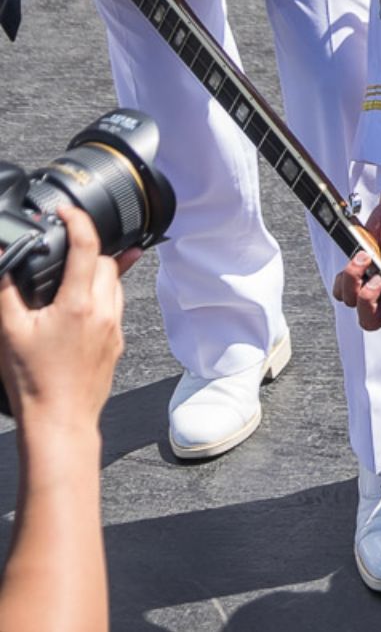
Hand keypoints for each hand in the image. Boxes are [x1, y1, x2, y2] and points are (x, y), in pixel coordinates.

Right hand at [0, 206, 138, 432]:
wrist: (61, 420)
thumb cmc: (34, 381)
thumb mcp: (9, 331)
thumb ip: (7, 291)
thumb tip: (4, 262)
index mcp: (78, 303)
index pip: (88, 246)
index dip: (78, 221)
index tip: (67, 211)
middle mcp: (104, 311)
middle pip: (107, 261)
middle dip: (88, 248)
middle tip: (63, 247)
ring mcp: (114, 327)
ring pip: (115, 283)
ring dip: (97, 271)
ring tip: (71, 273)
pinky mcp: (117, 342)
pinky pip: (115, 306)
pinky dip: (102, 294)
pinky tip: (82, 301)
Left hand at [333, 194, 380, 344]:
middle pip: (373, 321)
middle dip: (368, 303)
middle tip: (375, 280)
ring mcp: (378, 286)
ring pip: (356, 305)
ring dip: (355, 283)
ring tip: (365, 259)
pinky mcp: (362, 275)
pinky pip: (345, 290)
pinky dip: (346, 278)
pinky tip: (357, 260)